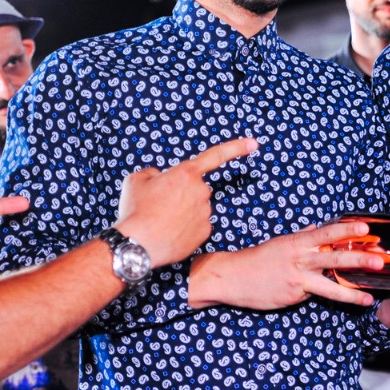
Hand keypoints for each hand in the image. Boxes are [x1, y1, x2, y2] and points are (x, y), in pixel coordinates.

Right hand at [114, 137, 258, 267]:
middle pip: (195, 189)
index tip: (254, 143)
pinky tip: (170, 233)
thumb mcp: (136, 181)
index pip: (215, 156)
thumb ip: (153, 173)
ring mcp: (205, 213)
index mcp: (186, 174)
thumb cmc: (135, 211)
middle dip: (181, 194)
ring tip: (160, 222)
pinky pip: (196, 226)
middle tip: (158, 206)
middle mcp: (201, 192)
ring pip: (195, 208)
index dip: (236, 148)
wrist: (137, 246)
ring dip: (182, 212)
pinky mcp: (205, 232)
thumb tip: (160, 178)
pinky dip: (185, 228)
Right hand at [188, 220, 389, 309]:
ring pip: (330, 283)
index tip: (366, 227)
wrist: (231, 277)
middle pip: (335, 256)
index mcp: (298, 242)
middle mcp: (300, 258)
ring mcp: (297, 279)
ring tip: (371, 291)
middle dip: (359, 257)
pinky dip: (336, 297)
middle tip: (380, 257)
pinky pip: (317, 295)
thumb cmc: (257, 259)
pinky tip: (355, 300)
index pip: (328, 232)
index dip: (347, 229)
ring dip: (353, 287)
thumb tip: (318, 230)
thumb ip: (302, 238)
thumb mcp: (281, 243)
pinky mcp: (293, 295)